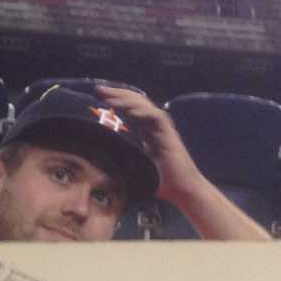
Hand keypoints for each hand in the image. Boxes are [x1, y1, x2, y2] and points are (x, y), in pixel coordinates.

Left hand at [95, 84, 203, 200]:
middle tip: (99, 89)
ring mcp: (163, 128)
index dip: (115, 99)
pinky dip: (144, 113)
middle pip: (136, 101)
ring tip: (110, 98)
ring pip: (145, 105)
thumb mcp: (136, 167)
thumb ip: (123, 160)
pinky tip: (131, 112)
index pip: (130, 107)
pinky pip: (156, 117)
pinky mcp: (170, 134)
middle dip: (117, 93)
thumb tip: (98, 163)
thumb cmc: (161, 182)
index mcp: (146, 130)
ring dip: (127, 100)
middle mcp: (154, 125)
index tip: (96, 95)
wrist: (183, 190)